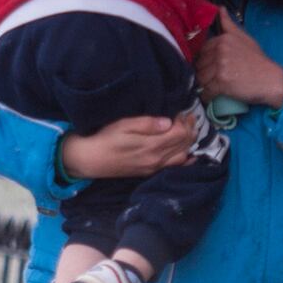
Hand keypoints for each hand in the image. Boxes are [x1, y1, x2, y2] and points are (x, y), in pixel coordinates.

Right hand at [58, 113, 194, 181]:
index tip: (182, 110)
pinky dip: (185, 158)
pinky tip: (188, 151)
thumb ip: (147, 124)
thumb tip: (168, 122)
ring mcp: (154, 168)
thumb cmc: (106, 138)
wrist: (91, 160)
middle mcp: (156, 159)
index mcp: (151, 146)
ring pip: (183, 156)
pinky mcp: (150, 172)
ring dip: (188, 142)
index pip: (179, 133)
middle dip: (190, 129)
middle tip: (189, 117)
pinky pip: (175, 166)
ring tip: (187, 130)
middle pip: (184, 144)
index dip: (185, 121)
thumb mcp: (123, 125)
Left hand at [195, 19, 282, 109]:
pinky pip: (206, 91)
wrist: (272, 80)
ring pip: (200, 78)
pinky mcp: (221, 82)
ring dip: (204, 86)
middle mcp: (220, 51)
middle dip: (204, 74)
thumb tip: (220, 9)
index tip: (211, 69)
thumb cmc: (259, 60)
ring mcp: (220, 66)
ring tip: (212, 89)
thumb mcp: (245, 38)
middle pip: (200, 65)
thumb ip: (229, 25)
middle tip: (212, 80)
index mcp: (223, 39)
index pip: (203, 51)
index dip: (205, 61)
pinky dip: (207, 97)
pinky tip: (212, 97)